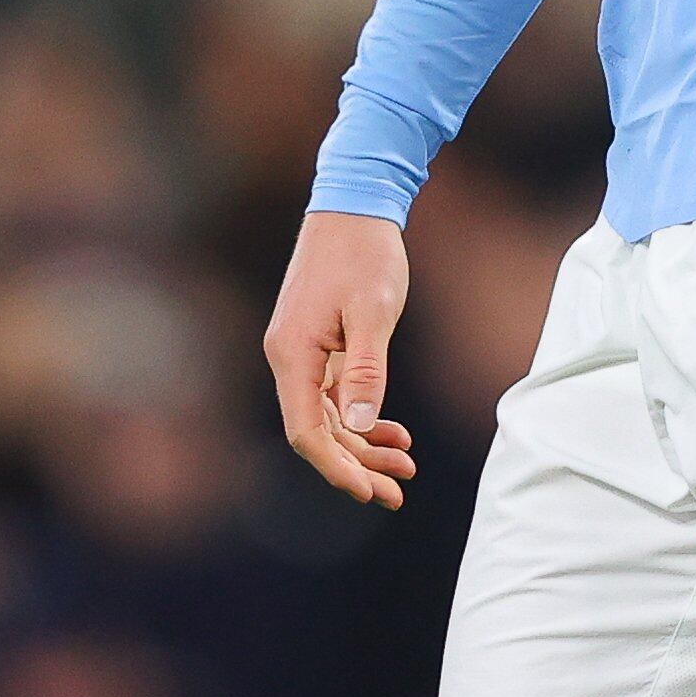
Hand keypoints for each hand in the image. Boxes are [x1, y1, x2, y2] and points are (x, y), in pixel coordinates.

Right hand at [263, 209, 418, 509]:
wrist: (354, 204)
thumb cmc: (365, 253)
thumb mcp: (373, 312)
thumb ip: (366, 370)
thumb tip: (360, 425)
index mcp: (293, 355)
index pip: (307, 432)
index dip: (337, 467)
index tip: (369, 492)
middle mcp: (289, 358)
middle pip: (318, 432)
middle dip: (356, 465)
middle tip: (399, 491)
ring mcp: (301, 352)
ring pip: (328, 417)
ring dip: (364, 445)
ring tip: (406, 465)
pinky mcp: (317, 344)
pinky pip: (334, 395)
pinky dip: (362, 416)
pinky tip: (393, 430)